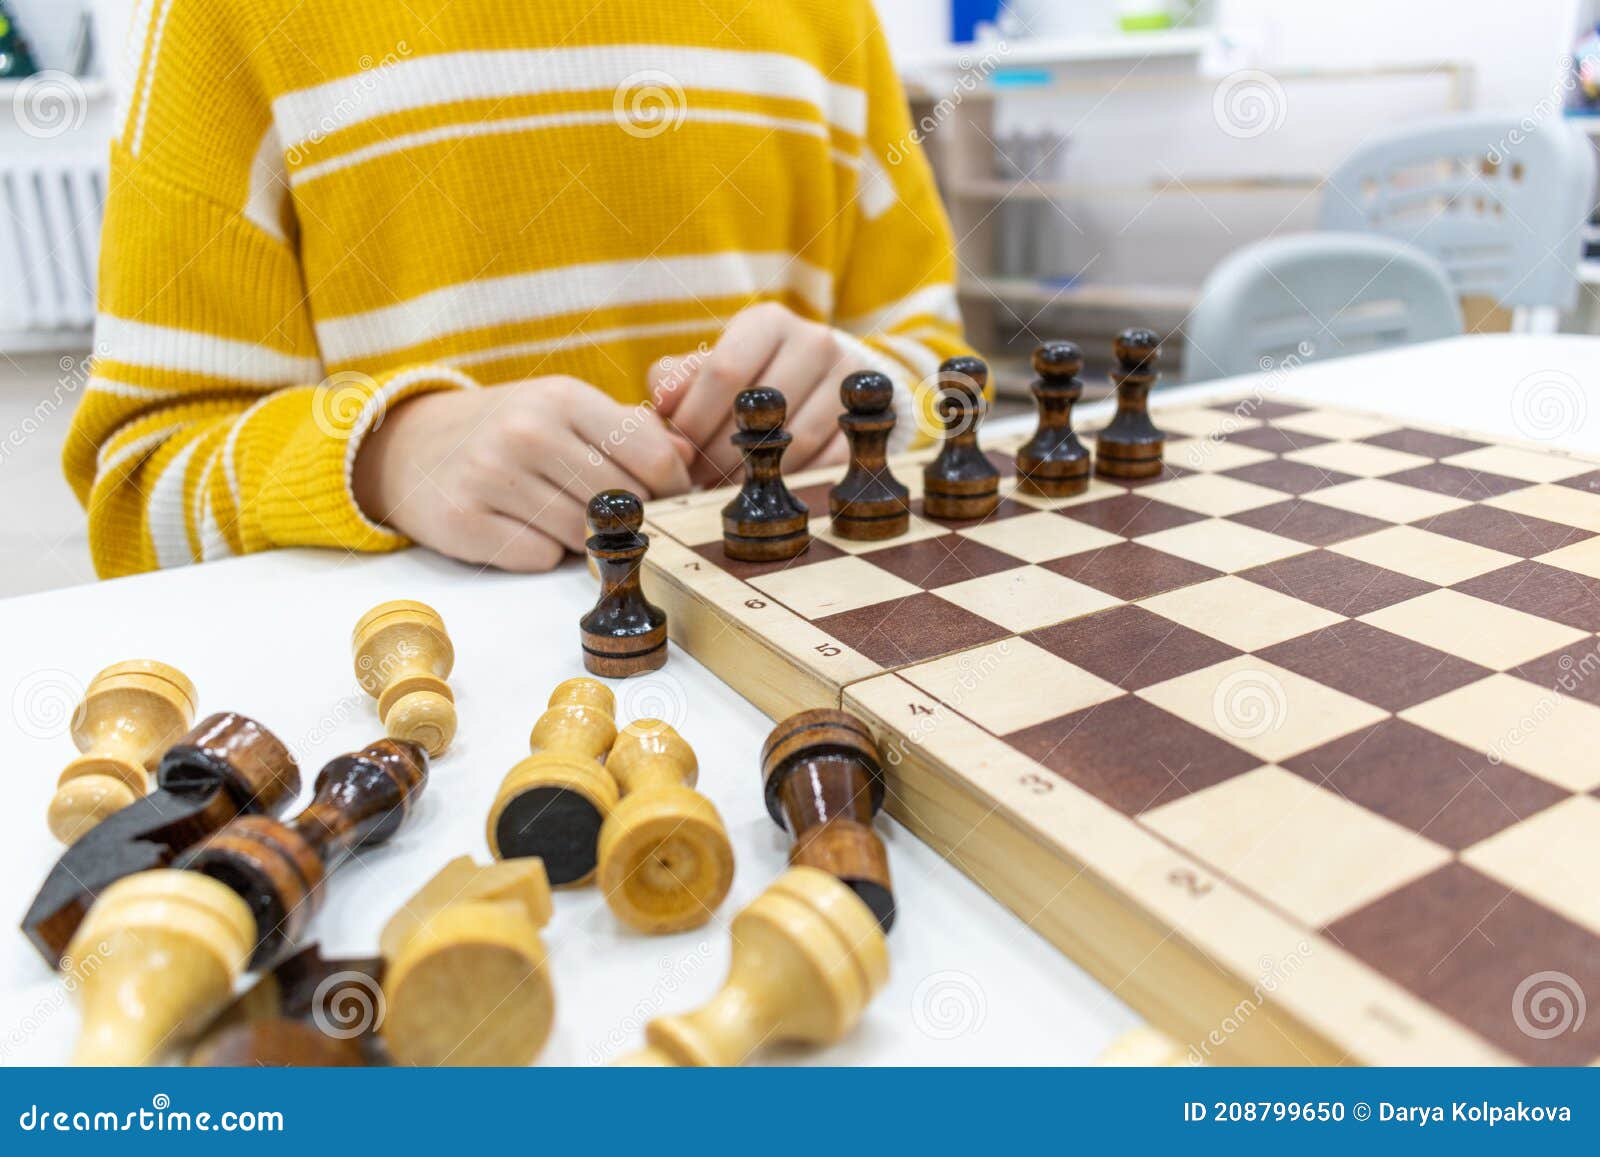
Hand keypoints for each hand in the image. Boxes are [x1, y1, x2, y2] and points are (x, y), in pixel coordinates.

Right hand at [353, 376, 693, 570]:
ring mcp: (491, 477)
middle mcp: (526, 432)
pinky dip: (541, 552)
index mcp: (561, 397)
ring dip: (584, 538)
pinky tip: (522, 526)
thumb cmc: (507, 429)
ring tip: (560, 514)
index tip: (670, 498)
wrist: (409, 445)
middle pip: (619, 502)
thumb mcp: (564, 410)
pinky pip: (539, 558)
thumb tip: (688, 457)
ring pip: (582, 536)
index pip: (651, 456)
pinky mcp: (464, 522)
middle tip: (613, 516)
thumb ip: (629, 430)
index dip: (672, 487)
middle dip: (625, 517)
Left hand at [650, 302, 875, 485]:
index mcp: (769, 322)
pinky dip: (793, 481)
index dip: (695, 419)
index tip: (680, 450)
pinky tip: (767, 486)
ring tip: (727, 485)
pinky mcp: (869, 418)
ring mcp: (847, 381)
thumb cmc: (743, 377)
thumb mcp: (705, 367)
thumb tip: (663, 404)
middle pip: (763, 412)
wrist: (811, 380)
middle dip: (721, 453)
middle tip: (699, 477)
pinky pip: (828, 461)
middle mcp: (815, 342)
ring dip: (756, 473)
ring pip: (796, 442)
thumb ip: (675, 380)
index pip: (725, 372)